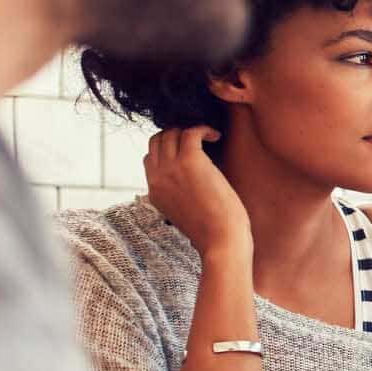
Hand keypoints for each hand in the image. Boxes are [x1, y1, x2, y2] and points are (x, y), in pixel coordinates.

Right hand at [143, 126, 250, 258]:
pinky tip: (216, 136)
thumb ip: (179, 199)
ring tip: (209, 137)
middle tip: (198, 139)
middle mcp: (157, 178)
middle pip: (156, 141)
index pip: (150, 159)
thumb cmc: (213, 233)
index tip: (187, 149)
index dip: (167, 149)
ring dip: (189, 130)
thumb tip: (190, 187)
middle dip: (176, 134)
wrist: (221, 241)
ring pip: (171, 133)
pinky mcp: (190, 161)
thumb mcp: (186, 215)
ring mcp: (171, 168)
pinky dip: (203, 129)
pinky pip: (190, 132)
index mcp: (154, 192)